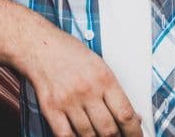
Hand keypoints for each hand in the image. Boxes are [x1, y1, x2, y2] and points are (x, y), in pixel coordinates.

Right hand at [14, 26, 142, 136]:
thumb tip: (133, 117)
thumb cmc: (71, 54)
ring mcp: (68, 100)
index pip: (126, 114)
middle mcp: (87, 90)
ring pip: (88, 136)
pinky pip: (66, 136)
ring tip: (98, 135)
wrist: (40, 46)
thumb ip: (114, 92)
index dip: (134, 132)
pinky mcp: (51, 108)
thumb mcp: (100, 65)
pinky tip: (79, 135)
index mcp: (104, 78)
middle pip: (108, 130)